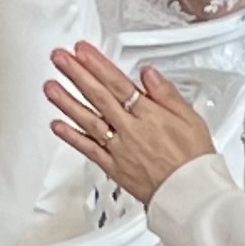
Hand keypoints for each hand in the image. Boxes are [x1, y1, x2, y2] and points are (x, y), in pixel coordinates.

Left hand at [43, 40, 219, 201]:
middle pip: (99, 97)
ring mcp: (119, 149)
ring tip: (50, 86)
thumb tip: (148, 73)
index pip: (118, 83)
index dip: (98, 65)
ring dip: (67, 102)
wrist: (191, 194)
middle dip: (77, 75)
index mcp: (149, 115)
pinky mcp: (113, 167)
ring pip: (89, 121)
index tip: (83, 51)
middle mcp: (130, 130)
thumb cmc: (193, 159)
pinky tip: (57, 125)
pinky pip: (89, 150)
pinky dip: (71, 137)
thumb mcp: (190, 118)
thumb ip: (166, 94)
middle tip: (60, 58)